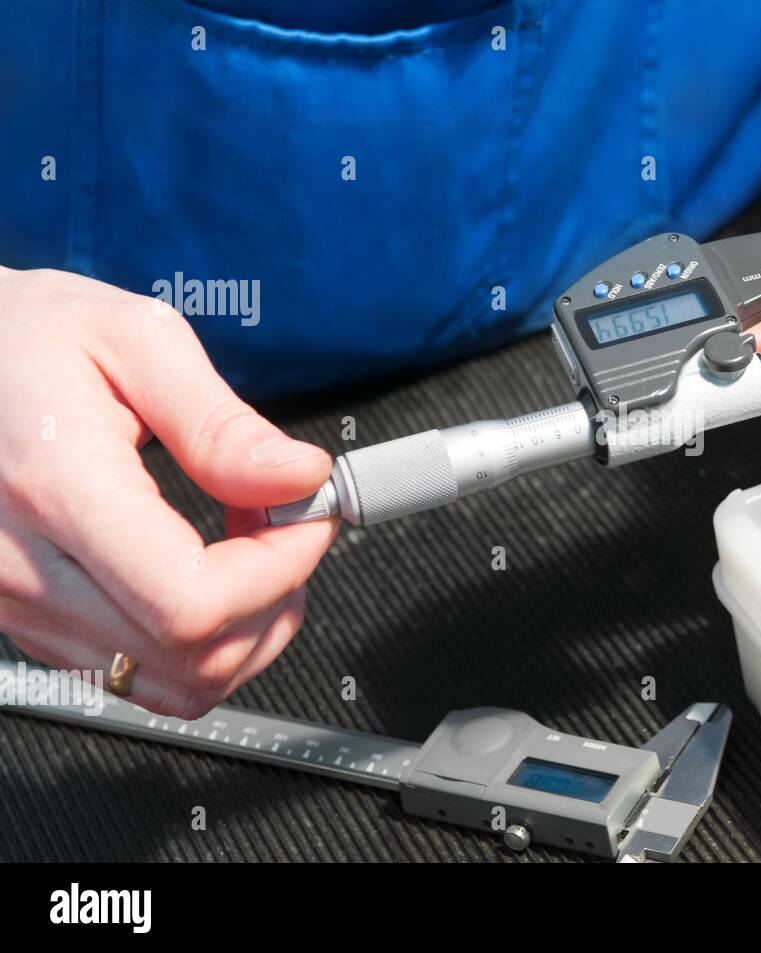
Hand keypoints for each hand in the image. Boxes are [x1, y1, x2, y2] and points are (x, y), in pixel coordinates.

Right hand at [0, 267, 335, 716]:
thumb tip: (298, 477)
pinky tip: (207, 571)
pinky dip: (200, 641)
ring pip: (174, 684)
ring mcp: (19, 606)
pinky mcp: (27, 621)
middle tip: (290, 526)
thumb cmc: (22, 340)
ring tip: (255, 550)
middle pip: (193, 657)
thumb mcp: (134, 339)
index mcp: (55, 487)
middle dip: (277, 598)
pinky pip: (136, 673)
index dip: (278, 571)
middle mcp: (24, 568)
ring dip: (247, 629)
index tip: (307, 515)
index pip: (192, 602)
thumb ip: (222, 423)